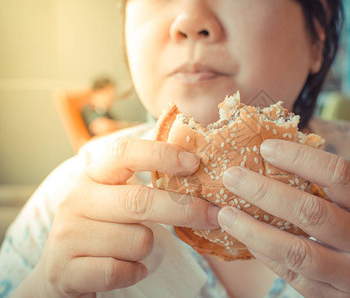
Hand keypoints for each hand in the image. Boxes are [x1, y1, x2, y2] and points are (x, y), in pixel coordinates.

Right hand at [20, 139, 219, 297]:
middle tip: (212, 215)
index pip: (124, 153)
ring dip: (148, 248)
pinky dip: (135, 272)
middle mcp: (76, 199)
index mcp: (92, 174)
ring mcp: (68, 234)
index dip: (161, 154)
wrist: (61, 270)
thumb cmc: (103, 227)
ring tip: (135, 247)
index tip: (194, 162)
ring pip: (137, 240)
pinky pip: (120, 270)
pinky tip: (130, 267)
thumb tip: (199, 174)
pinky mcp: (67, 269)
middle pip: (139, 201)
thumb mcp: (118, 197)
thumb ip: (147, 185)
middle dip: (183, 210)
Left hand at [217, 139, 349, 296]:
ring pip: (295, 250)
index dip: (300, 157)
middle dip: (265, 191)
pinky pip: (288, 272)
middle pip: (311, 212)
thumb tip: (270, 154)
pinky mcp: (328, 296)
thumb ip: (324, 188)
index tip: (265, 147)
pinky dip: (261, 252)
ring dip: (253, 229)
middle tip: (232, 176)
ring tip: (225, 213)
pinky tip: (242, 236)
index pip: (339, 174)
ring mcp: (349, 273)